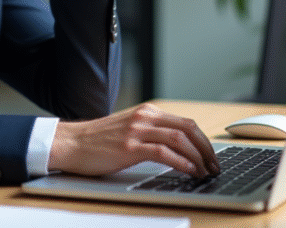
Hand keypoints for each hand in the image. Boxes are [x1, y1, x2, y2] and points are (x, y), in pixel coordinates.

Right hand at [47, 103, 219, 177]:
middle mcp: (145, 117)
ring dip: (198, 157)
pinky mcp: (129, 146)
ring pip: (179, 139)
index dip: (204, 141)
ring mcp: (137, 130)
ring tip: (205, 172)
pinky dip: (181, 162)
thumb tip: (177, 149)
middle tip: (214, 166)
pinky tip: (189, 171)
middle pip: (188, 128)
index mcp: (147, 112)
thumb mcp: (129, 129)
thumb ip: (150, 133)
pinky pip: (163, 152)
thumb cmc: (97, 141)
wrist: (71, 143)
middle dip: (207, 149)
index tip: (211, 157)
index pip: (186, 123)